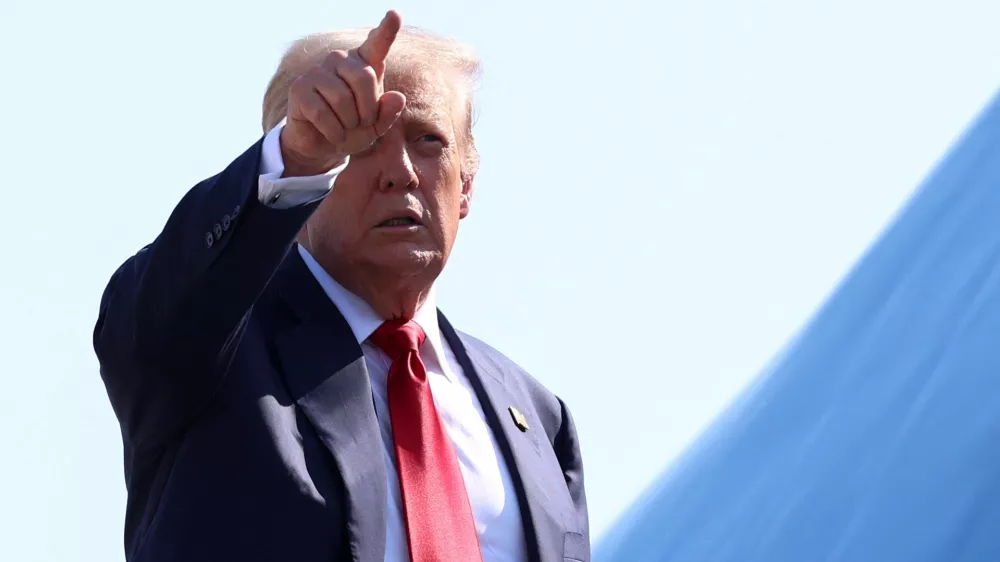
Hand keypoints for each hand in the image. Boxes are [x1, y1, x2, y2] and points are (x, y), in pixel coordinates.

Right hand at [280, 10, 406, 176]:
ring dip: (349, 124)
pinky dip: (334, 132)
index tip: (395, 14)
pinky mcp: (299, 89)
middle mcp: (339, 61)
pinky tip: (334, 135)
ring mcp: (317, 72)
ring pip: (343, 99)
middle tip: (363, 123)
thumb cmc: (353, 130)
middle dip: (368, 110)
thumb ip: (389, 113)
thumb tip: (398, 97)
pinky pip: (323, 113)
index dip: (386, 30)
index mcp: (363, 64)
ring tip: (346, 128)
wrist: (323, 146)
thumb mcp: (376, 126)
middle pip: (364, 77)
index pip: (376, 44)